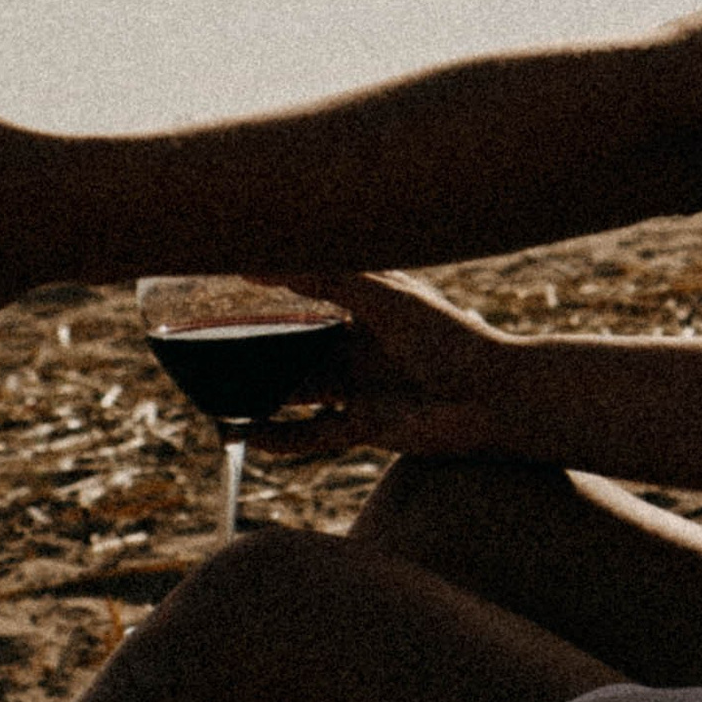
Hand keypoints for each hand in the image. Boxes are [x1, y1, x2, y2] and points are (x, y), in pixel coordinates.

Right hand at [243, 269, 533, 463]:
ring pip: (297, 392)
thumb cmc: (450, 337)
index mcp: (367, 308)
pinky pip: (314, 436)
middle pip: (295, 347)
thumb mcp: (384, 297)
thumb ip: (326, 277)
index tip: (231, 275)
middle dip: (255, 348)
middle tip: (206, 346)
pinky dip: (283, 439)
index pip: (310, 292)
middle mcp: (360, 348)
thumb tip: (265, 261)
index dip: (273, 287)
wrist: (495, 399)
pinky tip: (249, 438)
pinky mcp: (366, 429)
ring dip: (260, 395)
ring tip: (215, 396)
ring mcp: (361, 389)